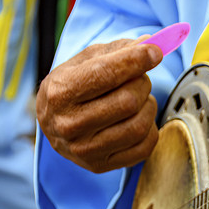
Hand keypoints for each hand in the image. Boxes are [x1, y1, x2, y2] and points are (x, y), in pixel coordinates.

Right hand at [36, 39, 162, 172]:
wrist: (54, 125)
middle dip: (142, 83)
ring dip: (148, 106)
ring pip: (138, 125)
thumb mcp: (84, 62)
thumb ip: (116, 51)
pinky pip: (144, 147)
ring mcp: (84, 150)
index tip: (154, 51)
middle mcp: (68, 125)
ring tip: (139, 99)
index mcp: (59, 93)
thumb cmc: (72, 88)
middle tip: (139, 78)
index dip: (135, 60)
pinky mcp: (101, 165)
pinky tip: (139, 119)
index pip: (105, 74)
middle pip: (127, 100)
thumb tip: (150, 43)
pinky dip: (151, 129)